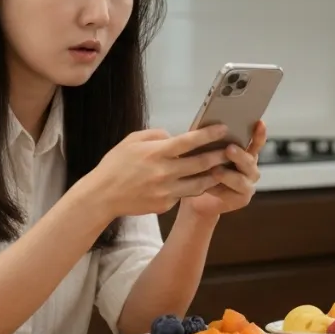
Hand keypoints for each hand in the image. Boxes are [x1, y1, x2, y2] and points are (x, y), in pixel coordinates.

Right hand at [85, 124, 231, 217]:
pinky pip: (184, 195)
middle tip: (231, 151)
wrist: (102, 196)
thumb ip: (156, 135)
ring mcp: (165, 191)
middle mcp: (164, 172)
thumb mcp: (132, 141)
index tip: (223, 128)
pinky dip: (192, 188)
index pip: (189, 141)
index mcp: (156, 153)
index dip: (208, 135)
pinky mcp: (165, 205)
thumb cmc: (116, 165)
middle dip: (219, 156)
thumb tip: (174, 136)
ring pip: (199, 184)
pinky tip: (200, 182)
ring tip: (222, 169)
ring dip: (213, 176)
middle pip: (200, 164)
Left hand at [181, 120, 266, 218]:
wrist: (194, 192)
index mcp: (246, 153)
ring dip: (228, 175)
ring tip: (215, 171)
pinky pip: (231, 194)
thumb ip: (211, 141)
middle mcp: (251, 168)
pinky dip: (218, 189)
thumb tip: (206, 127)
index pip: (256, 142)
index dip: (259, 133)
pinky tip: (207, 186)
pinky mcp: (242, 199)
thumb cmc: (200, 166)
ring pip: (241, 180)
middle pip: (249, 161)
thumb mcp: (205, 151)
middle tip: (229, 149)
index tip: (259, 122)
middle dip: (239, 155)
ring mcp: (248, 185)